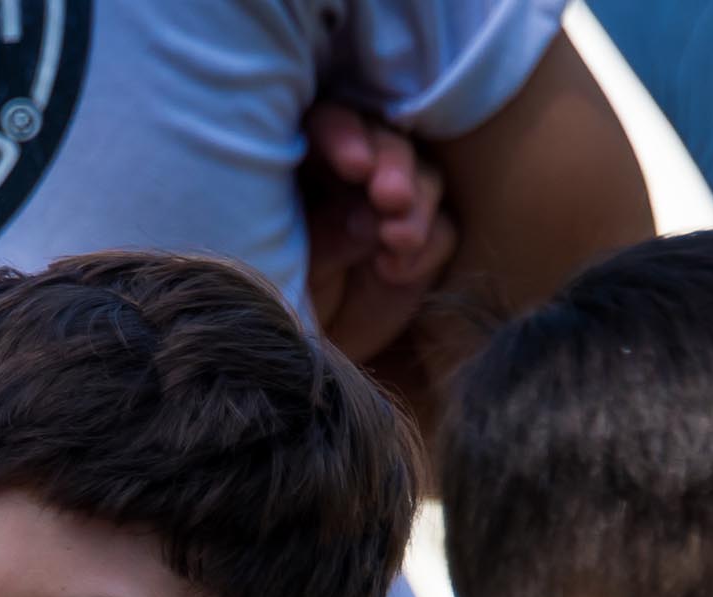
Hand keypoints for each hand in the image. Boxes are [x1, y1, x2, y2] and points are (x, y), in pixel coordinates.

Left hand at [301, 101, 458, 364]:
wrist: (294, 353)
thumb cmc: (271, 299)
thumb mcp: (282, 267)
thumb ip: (321, 238)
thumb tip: (364, 219)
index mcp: (307, 162)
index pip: (329, 126)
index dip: (346, 136)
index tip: (356, 166)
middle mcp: (353, 176)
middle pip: (386, 144)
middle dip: (394, 166)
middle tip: (391, 199)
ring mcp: (392, 207)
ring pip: (424, 178)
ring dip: (417, 204)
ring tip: (397, 239)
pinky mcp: (424, 242)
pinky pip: (441, 231)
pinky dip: (426, 248)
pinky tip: (394, 270)